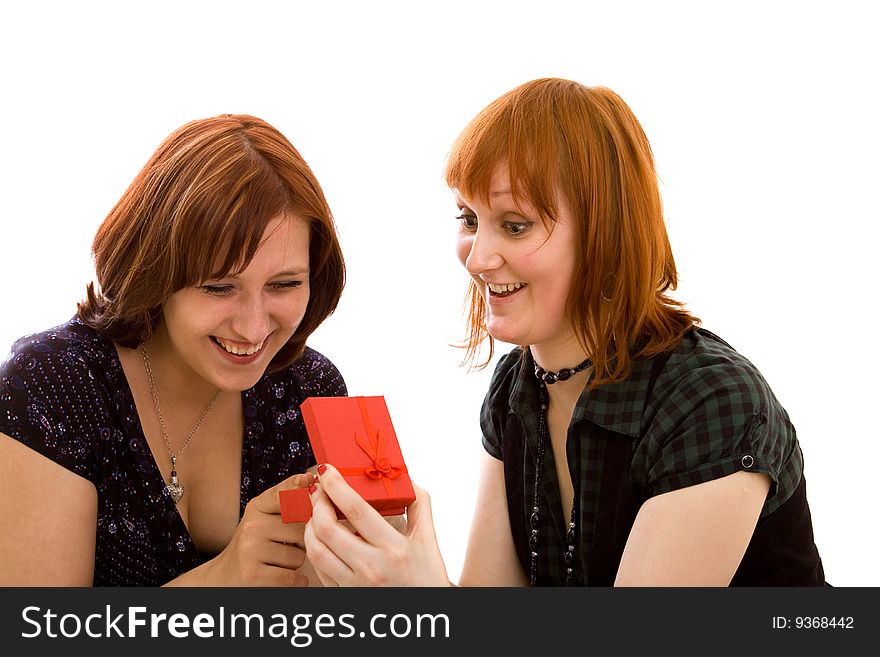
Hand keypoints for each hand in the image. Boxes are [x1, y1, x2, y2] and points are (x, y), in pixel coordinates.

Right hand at [203, 472, 315, 585]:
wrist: (223, 577)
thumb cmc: (252, 545)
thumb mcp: (263, 517)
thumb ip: (285, 498)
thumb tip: (311, 477)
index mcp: (256, 508)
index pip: (286, 495)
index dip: (301, 491)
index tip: (310, 481)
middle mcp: (251, 525)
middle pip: (302, 529)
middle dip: (301, 542)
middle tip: (284, 547)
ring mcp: (250, 549)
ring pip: (299, 555)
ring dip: (295, 563)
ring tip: (276, 562)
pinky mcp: (253, 574)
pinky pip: (293, 577)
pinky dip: (296, 582)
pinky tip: (284, 578)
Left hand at [303, 464, 449, 586]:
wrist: (423, 617)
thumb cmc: (428, 578)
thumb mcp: (429, 540)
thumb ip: (420, 504)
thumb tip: (406, 476)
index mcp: (394, 548)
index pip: (355, 508)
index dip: (335, 485)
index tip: (327, 470)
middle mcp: (371, 567)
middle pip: (327, 528)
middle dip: (317, 502)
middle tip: (319, 489)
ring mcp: (355, 585)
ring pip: (316, 549)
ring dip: (310, 526)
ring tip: (316, 512)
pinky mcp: (344, 596)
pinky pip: (319, 569)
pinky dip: (315, 548)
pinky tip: (321, 537)